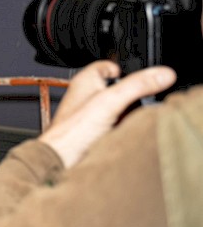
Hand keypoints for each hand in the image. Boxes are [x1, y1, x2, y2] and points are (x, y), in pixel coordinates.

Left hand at [38, 60, 175, 167]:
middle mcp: (87, 96)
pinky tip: (129, 133)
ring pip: (119, 109)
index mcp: (86, 81)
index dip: (125, 69)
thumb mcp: (111, 101)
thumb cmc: (72, 131)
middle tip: (145, 101)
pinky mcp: (95, 132)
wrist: (62, 161)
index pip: (108, 65)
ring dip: (130, 114)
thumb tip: (164, 74)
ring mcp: (91, 115)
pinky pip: (117, 126)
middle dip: (134, 95)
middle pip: (118, 89)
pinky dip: (125, 128)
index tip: (143, 76)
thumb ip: (137, 85)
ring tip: (135, 120)